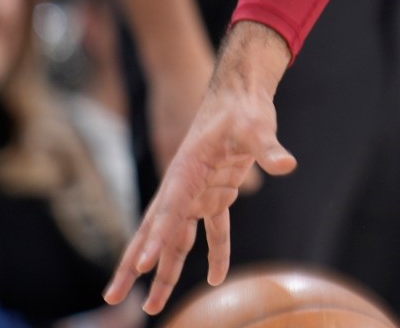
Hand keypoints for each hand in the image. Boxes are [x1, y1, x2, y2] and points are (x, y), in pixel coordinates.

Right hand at [104, 29, 295, 313]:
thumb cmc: (243, 108)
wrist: (241, 94)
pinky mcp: (217, 194)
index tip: (140, 267)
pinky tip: (215, 279)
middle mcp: (185, 187)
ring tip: (152, 306)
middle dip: (134, 265)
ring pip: (177, 239)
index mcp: (185, 172)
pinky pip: (213, 231)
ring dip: (165, 270)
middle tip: (113, 296)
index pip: (168, 211)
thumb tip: (286, 164)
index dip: (155, 240)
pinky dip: (215, 254)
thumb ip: (267, 148)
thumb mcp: (256, 126)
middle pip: (155, 232)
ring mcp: (199, 193)